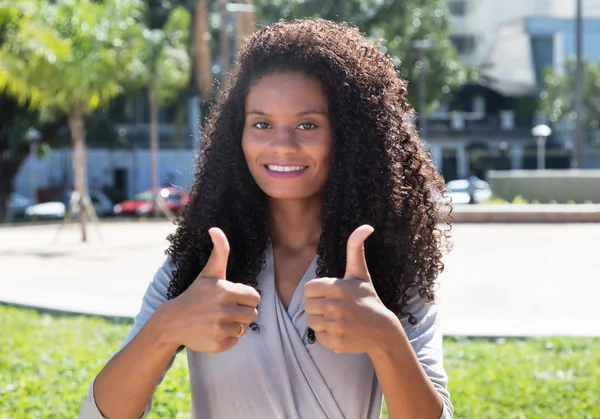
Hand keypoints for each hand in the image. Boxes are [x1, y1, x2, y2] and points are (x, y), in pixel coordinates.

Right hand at [163, 228, 260, 354]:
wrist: (173, 321)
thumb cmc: (196, 294)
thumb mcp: (209, 273)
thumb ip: (219, 251)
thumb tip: (215, 228)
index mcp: (225, 291)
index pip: (255, 298)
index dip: (246, 298)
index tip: (233, 298)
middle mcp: (223, 311)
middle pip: (252, 314)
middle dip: (243, 312)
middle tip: (226, 310)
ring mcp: (219, 329)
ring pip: (244, 329)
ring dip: (234, 326)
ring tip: (218, 320)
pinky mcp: (217, 345)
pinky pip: (235, 342)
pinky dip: (227, 339)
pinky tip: (214, 331)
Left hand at [303, 225, 397, 354]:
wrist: (383, 331)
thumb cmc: (368, 298)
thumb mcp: (360, 274)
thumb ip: (356, 249)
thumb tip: (366, 226)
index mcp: (338, 288)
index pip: (307, 289)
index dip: (316, 291)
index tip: (329, 294)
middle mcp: (335, 307)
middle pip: (307, 306)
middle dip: (318, 306)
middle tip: (334, 307)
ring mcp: (335, 325)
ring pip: (310, 322)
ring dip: (320, 321)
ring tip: (336, 318)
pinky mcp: (335, 342)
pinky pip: (317, 337)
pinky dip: (325, 335)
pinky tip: (339, 330)